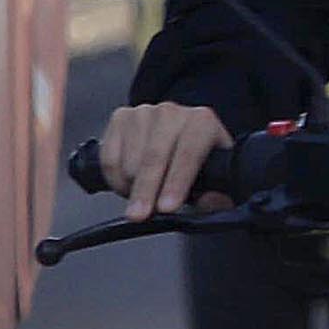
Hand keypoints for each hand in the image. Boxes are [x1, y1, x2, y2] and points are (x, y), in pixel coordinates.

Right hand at [98, 102, 231, 221]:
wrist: (181, 139)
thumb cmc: (201, 161)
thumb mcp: (218, 179)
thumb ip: (217, 196)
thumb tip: (210, 202)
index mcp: (203, 122)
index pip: (189, 153)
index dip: (176, 182)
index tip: (166, 207)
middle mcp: (172, 112)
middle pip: (154, 157)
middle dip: (145, 191)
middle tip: (140, 215)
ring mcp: (144, 113)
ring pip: (129, 161)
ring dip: (131, 188)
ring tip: (144, 199)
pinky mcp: (120, 118)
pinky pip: (109, 158)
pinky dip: (114, 180)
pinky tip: (128, 187)